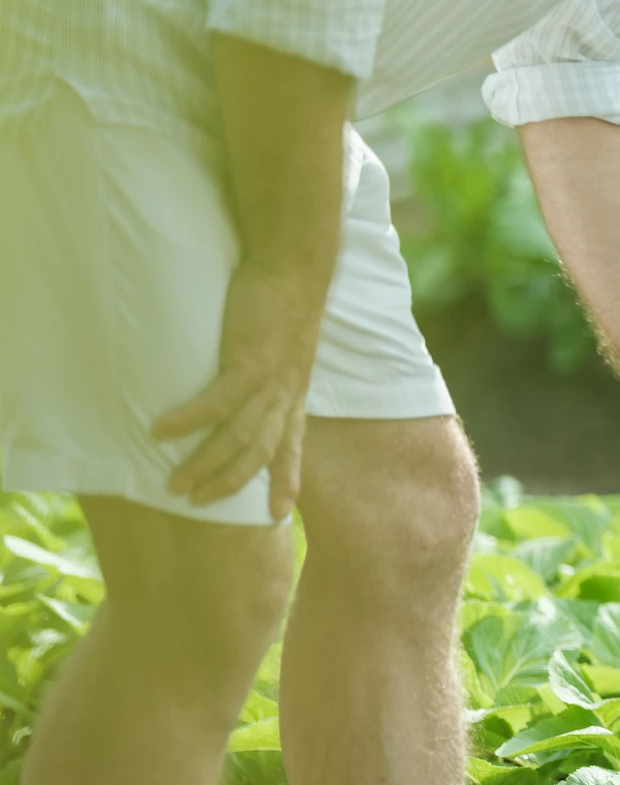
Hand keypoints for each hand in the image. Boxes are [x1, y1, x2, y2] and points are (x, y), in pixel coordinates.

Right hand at [151, 260, 330, 519]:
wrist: (294, 270)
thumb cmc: (282, 306)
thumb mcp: (284, 351)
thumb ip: (269, 376)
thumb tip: (247, 387)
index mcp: (292, 394)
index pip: (291, 446)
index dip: (285, 480)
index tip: (277, 514)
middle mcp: (285, 395)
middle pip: (258, 453)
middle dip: (230, 482)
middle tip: (198, 502)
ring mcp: (269, 381)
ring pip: (237, 436)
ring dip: (205, 463)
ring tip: (175, 484)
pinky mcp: (250, 361)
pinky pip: (217, 401)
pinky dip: (190, 420)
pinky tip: (161, 432)